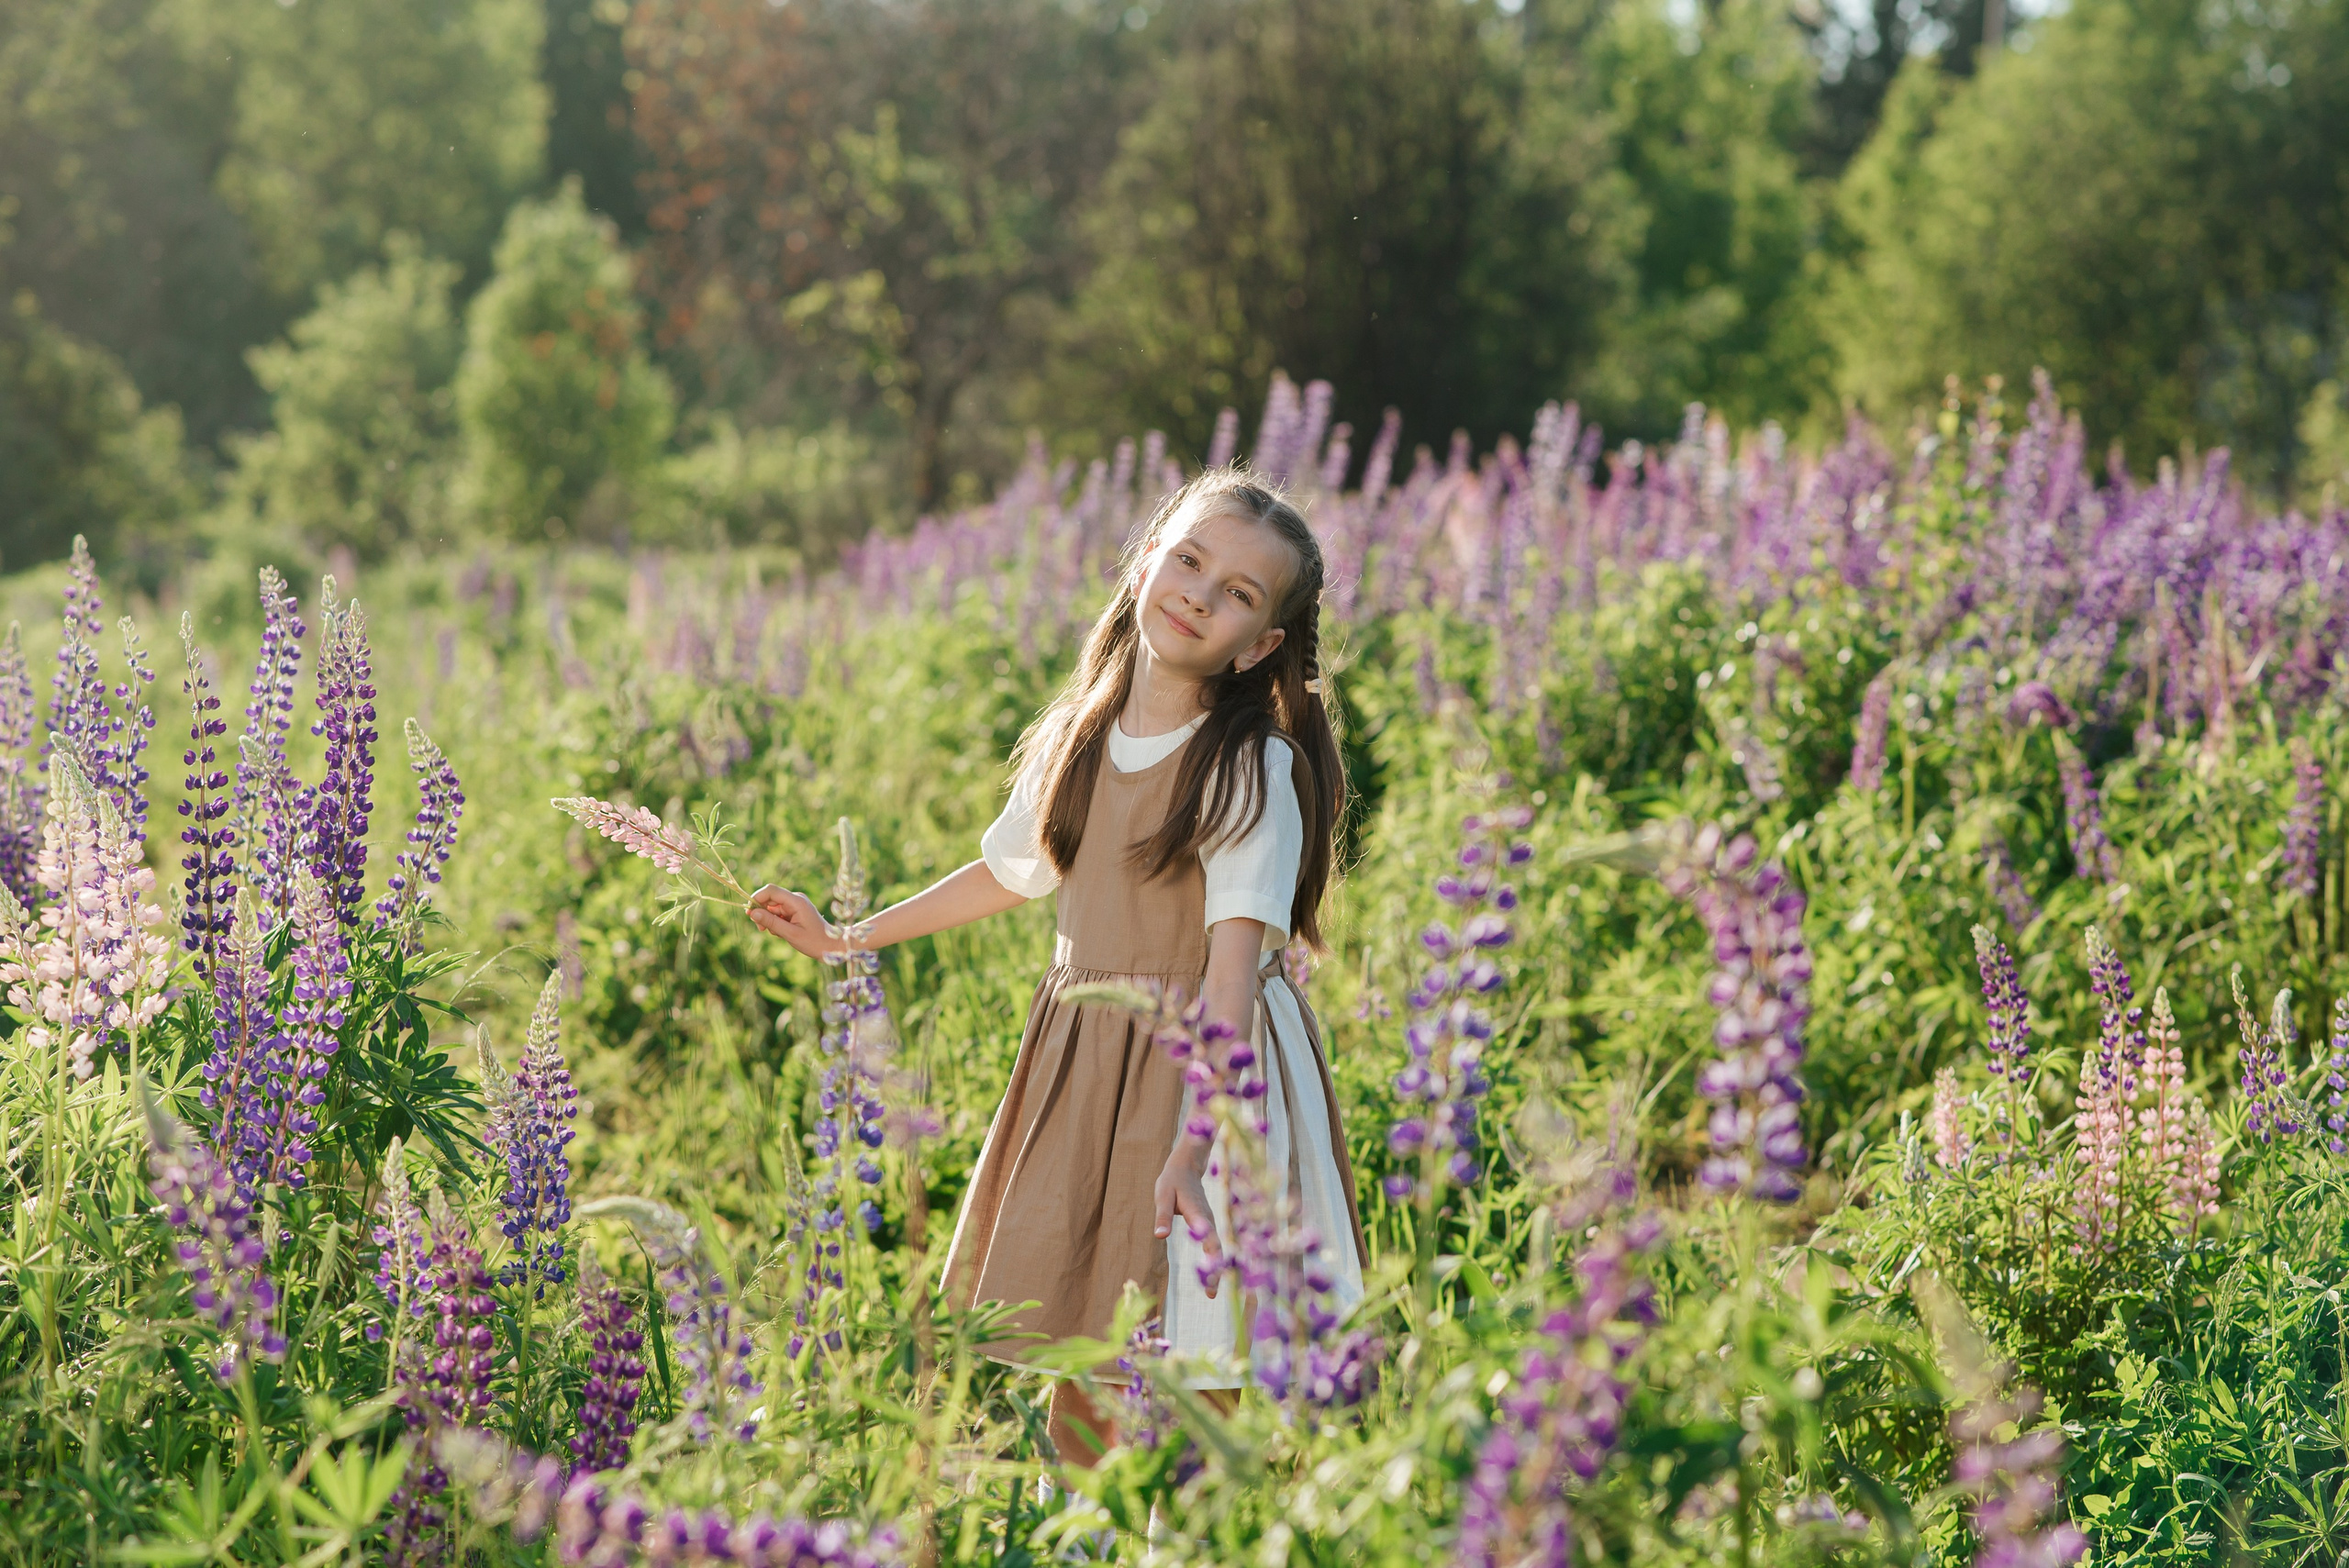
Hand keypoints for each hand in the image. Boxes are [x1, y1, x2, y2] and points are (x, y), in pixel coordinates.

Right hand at [746, 885, 836, 958]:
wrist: (831, 945)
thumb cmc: (814, 941)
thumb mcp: (790, 934)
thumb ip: (771, 922)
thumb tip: (752, 913)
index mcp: (796, 901)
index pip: (771, 890)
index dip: (757, 898)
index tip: (749, 913)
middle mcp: (795, 899)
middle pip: (769, 899)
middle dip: (762, 913)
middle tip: (762, 930)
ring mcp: (795, 904)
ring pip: (772, 908)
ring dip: (770, 921)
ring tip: (779, 934)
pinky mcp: (794, 911)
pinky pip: (778, 913)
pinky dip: (776, 923)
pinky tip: (783, 933)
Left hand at [1154, 1145, 1223, 1298]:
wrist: (1187, 1167)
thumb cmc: (1172, 1181)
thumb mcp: (1163, 1195)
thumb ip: (1162, 1215)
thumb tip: (1160, 1236)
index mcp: (1197, 1213)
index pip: (1208, 1237)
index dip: (1211, 1257)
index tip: (1210, 1275)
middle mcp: (1208, 1219)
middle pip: (1216, 1248)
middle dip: (1216, 1272)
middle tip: (1211, 1295)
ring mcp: (1210, 1222)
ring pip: (1218, 1249)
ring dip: (1217, 1270)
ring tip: (1212, 1292)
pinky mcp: (1209, 1224)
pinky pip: (1215, 1246)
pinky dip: (1216, 1262)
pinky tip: (1213, 1276)